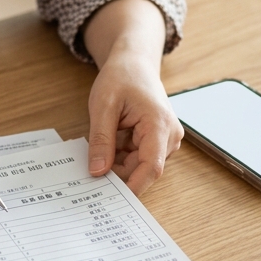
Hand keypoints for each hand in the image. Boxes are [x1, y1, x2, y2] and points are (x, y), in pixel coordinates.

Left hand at [86, 48, 182, 195]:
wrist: (133, 62)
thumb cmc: (121, 77)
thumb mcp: (103, 106)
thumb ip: (101, 140)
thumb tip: (98, 171)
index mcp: (159, 125)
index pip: (151, 167)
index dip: (133, 186)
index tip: (112, 198)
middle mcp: (169, 135)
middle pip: (144, 168)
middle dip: (119, 174)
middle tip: (91, 176)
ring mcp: (165, 138)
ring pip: (139, 164)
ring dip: (118, 163)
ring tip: (98, 152)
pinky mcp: (158, 139)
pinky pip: (138, 157)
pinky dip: (121, 156)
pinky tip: (107, 147)